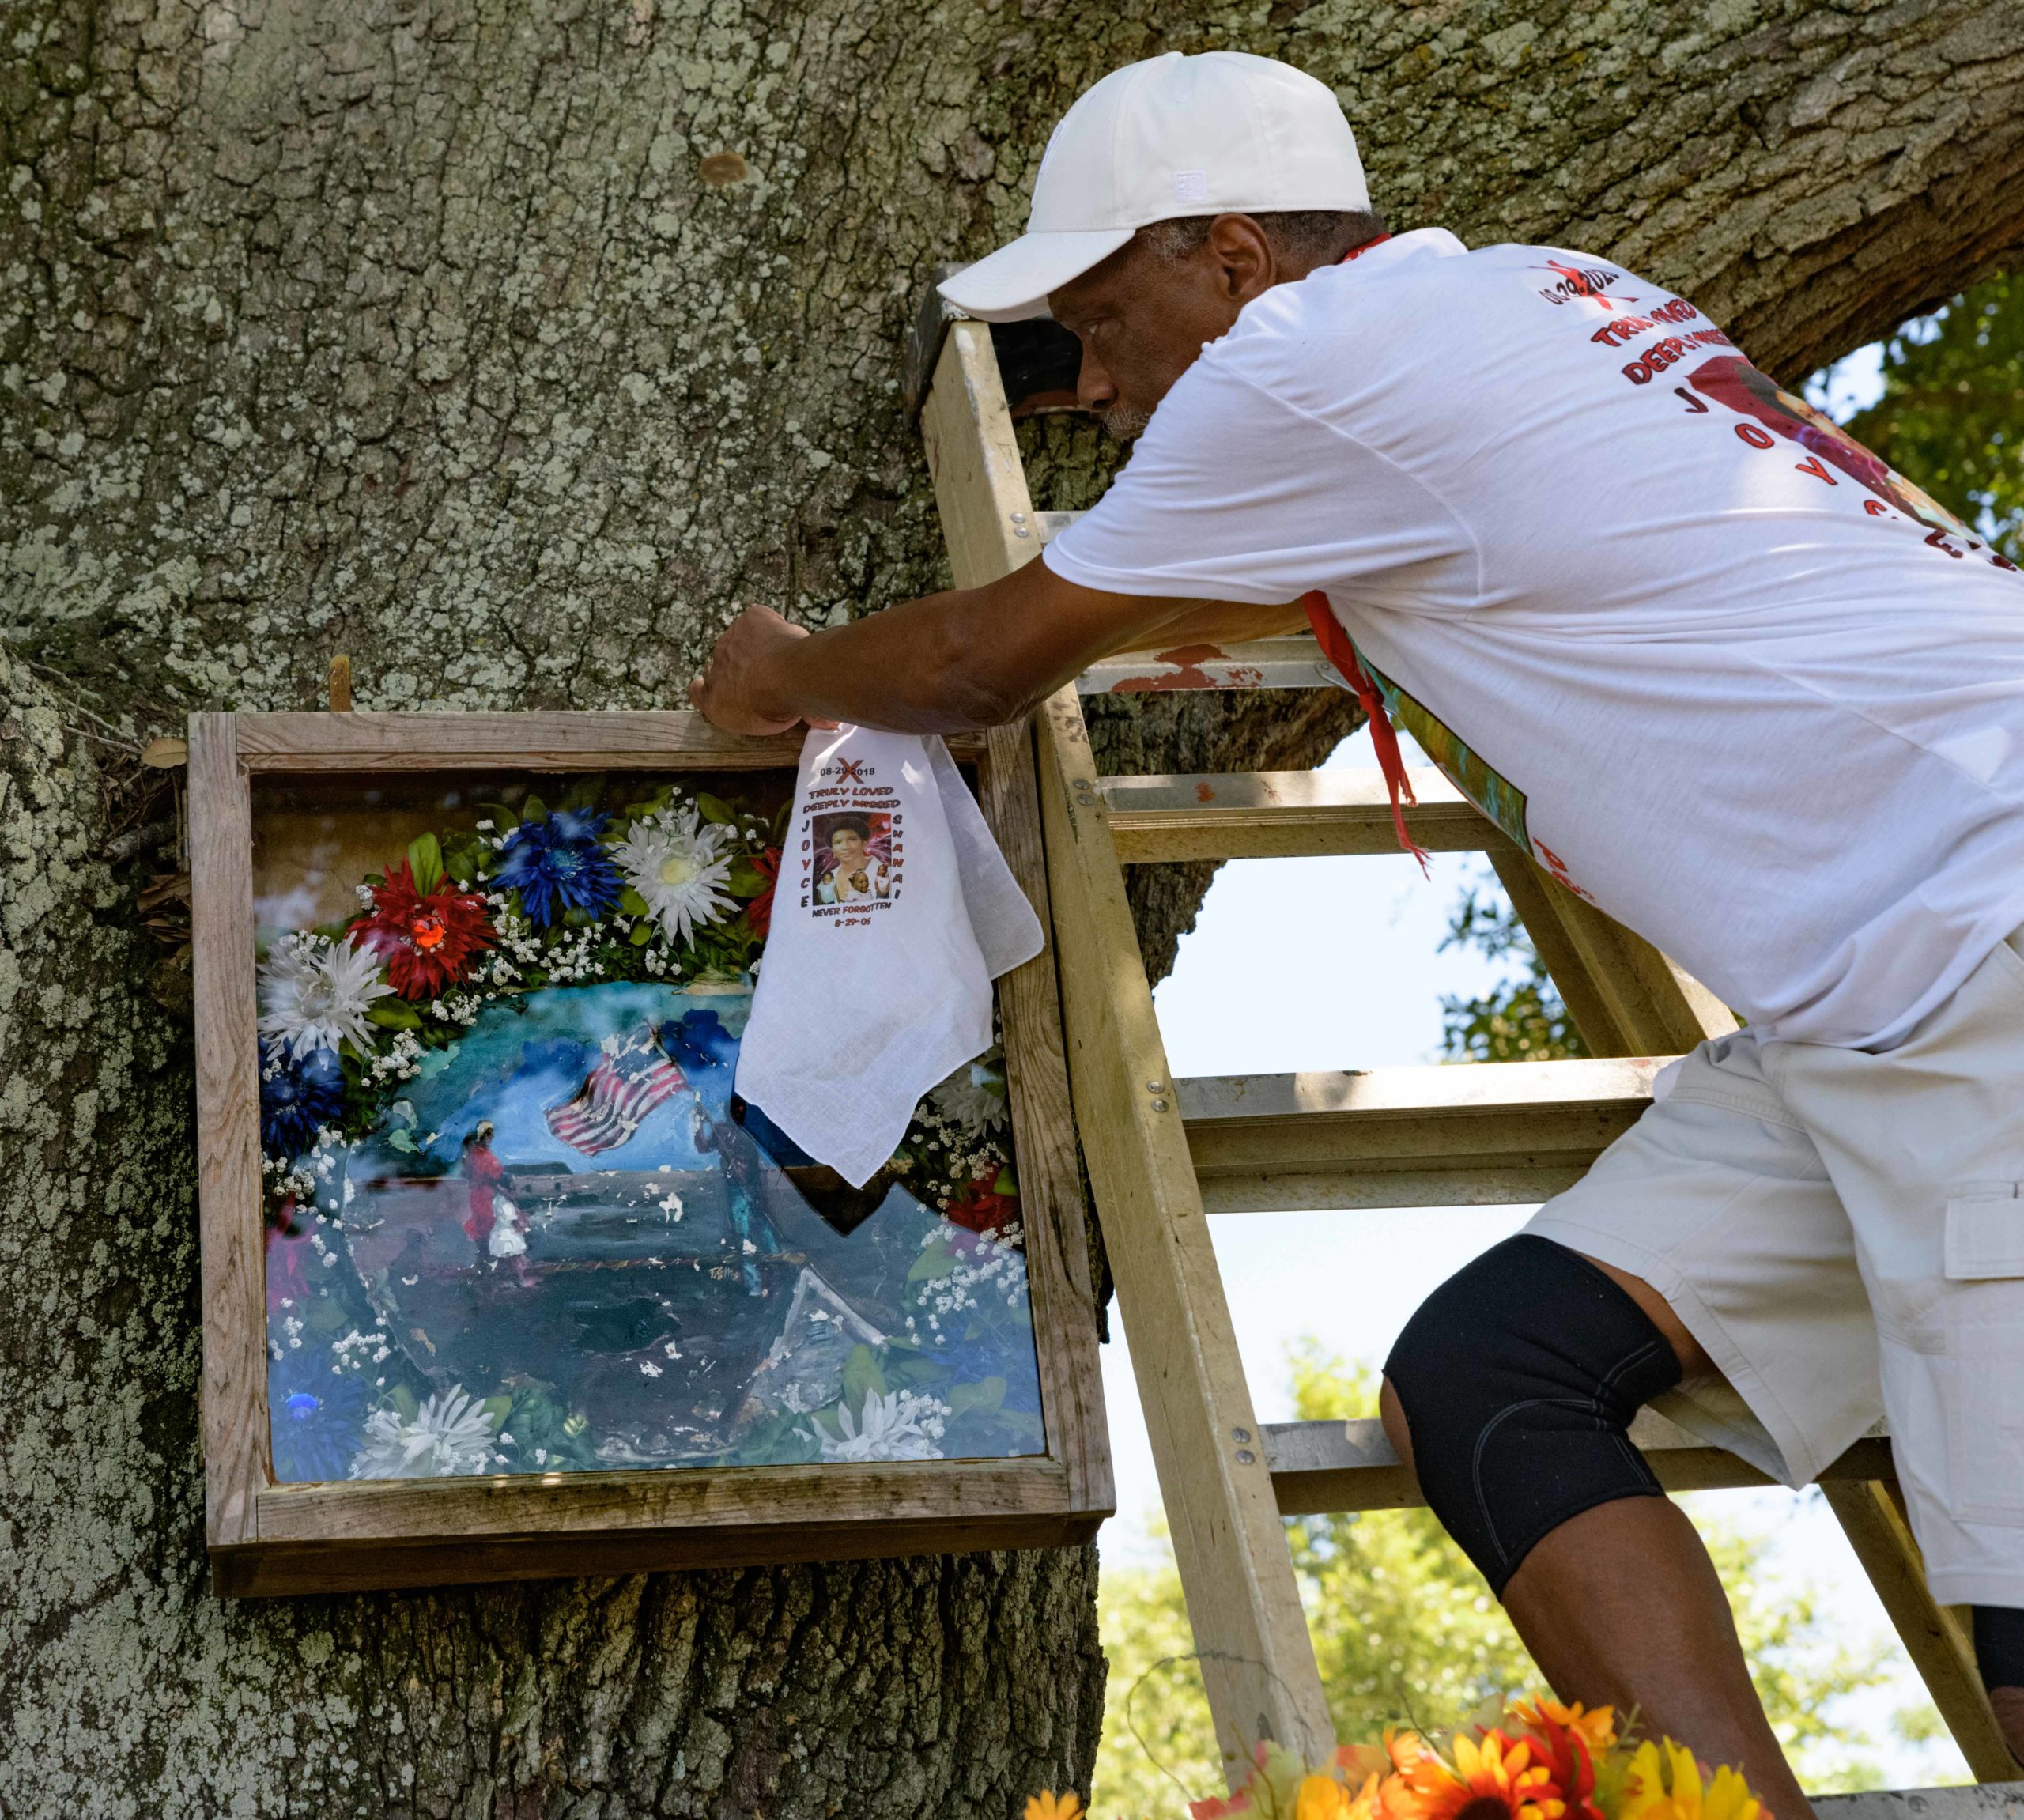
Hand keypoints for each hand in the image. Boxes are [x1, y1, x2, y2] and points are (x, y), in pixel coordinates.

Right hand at [688, 605, 836, 733]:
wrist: (781, 677)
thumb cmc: (775, 707)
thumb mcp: (776, 724)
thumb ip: (785, 719)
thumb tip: (829, 723)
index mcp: (713, 698)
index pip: (698, 692)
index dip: (715, 689)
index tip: (731, 690)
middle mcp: (715, 667)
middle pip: (726, 663)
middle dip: (745, 667)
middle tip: (772, 674)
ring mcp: (730, 641)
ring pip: (743, 641)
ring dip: (760, 647)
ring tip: (785, 656)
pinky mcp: (749, 620)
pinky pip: (759, 619)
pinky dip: (772, 625)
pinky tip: (788, 635)